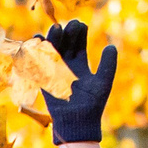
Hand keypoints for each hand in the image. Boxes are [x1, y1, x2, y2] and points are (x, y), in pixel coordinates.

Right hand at [40, 20, 118, 147]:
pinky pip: (38, 62)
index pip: (78, 42)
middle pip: (65, 42)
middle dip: (67, 32)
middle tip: (72, 25)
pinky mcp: (44, 78)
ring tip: (57, 29)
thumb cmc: (93, 104)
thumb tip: (111, 47)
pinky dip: (37, 50)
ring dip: (53, 38)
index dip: (79, 32)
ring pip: (52, 49)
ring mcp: (54, 70)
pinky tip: (38, 40)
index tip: (81, 25)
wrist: (78, 122)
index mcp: (80, 64)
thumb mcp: (103, 82)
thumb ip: (108, 65)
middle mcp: (66, 64)